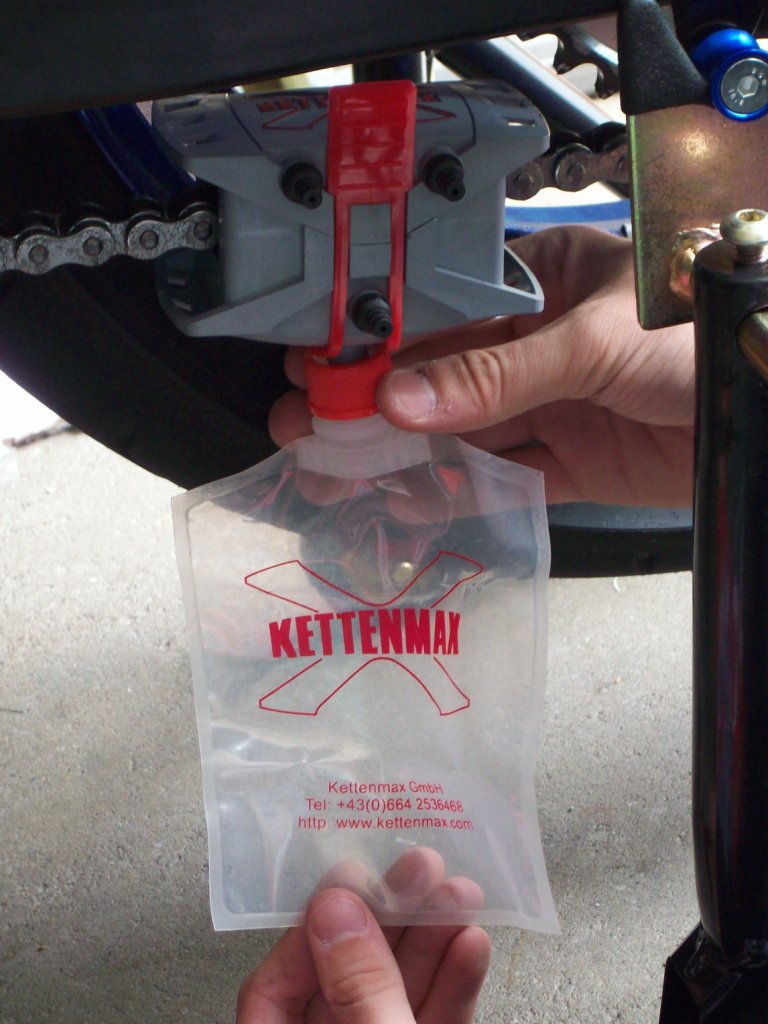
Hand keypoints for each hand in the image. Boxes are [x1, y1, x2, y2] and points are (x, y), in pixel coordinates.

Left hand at [237, 887, 490, 1023]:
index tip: (354, 880)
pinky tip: (470, 946)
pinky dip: (452, 987)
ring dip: (431, 942)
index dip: (313, 929)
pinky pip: (427, 1023)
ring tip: (459, 893)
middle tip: (421, 867)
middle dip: (391, 920)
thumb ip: (360, 991)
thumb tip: (337, 911)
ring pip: (394, 995)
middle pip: (345, 979)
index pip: (274, 990)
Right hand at [269, 226, 694, 506]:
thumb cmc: (702, 335)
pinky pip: (503, 476)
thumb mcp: (594, 342)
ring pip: (461, 432)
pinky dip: (457, 491)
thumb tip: (404, 400)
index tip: (321, 364)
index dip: (376, 339)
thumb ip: (497, 374)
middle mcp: (540, 342)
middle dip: (370, 403)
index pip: (440, 309)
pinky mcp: (572, 461)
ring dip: (401, 454)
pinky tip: (408, 499)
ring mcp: (554, 404)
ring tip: (335, 473)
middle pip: (439, 377)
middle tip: (304, 425)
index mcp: (543, 282)